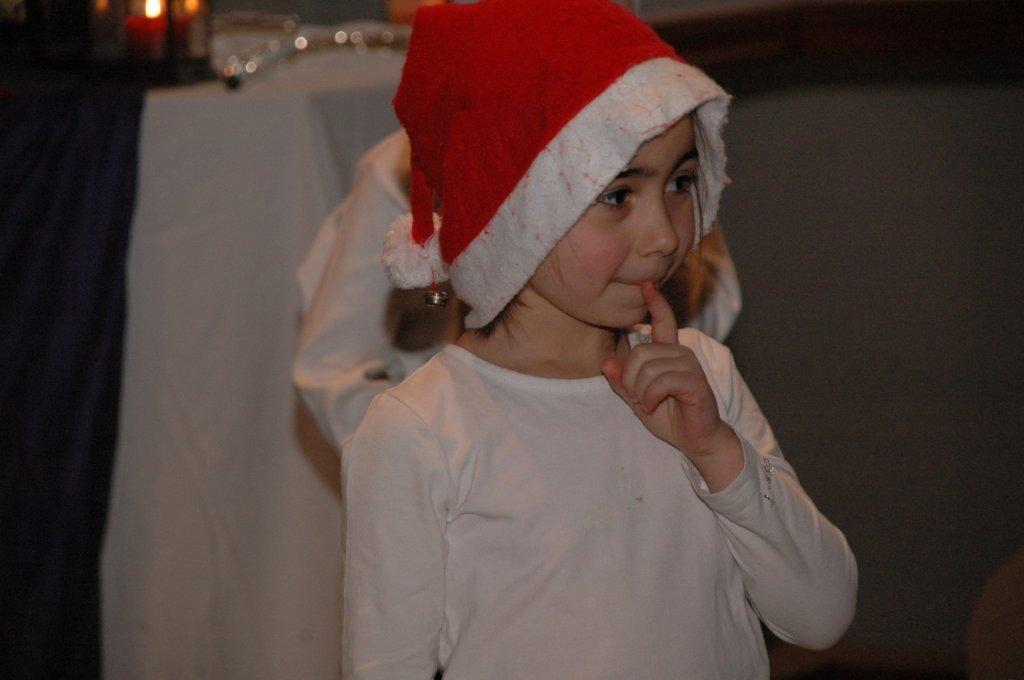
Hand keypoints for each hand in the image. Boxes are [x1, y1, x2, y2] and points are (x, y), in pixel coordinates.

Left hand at [602, 281, 739, 463]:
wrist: (696, 440)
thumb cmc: (669, 417)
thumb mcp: (637, 399)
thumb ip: (621, 382)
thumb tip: (604, 362)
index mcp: (668, 353)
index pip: (663, 320)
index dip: (655, 302)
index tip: (646, 284)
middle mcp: (681, 353)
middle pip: (640, 352)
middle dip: (630, 380)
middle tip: (639, 398)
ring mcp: (690, 365)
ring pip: (648, 368)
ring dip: (641, 392)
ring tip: (649, 404)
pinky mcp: (694, 381)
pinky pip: (660, 381)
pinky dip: (650, 398)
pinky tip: (655, 406)